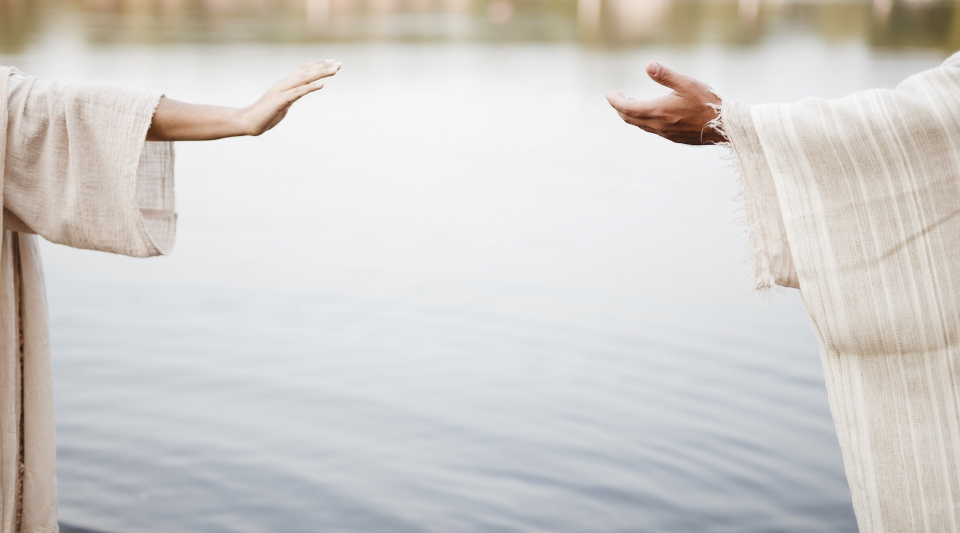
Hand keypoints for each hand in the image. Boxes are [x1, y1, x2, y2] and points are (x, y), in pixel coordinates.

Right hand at [147, 59, 341, 141]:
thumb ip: (293, 96)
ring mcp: (281, 91)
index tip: (333, 63)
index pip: (303, 70)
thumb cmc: (265, 115)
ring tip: (335, 71)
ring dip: (320, 74)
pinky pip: (297, 92)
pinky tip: (321, 86)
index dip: (318, 65)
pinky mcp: (280, 101)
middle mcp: (283, 83)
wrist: (247, 122)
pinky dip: (309, 88)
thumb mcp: (283, 103)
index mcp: (284, 83)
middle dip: (324, 67)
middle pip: (306, 71)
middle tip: (339, 64)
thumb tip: (301, 93)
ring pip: (303, 79)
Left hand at [606, 62, 722, 144]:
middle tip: (618, 97)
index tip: (609, 94)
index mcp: (658, 111)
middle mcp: (658, 125)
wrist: (724, 127)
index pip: (626, 108)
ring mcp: (665, 133)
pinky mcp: (673, 137)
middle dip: (620, 108)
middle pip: (630, 118)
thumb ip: (665, 75)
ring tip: (632, 102)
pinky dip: (643, 120)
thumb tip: (648, 65)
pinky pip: (651, 129)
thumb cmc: (707, 102)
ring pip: (640, 125)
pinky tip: (651, 113)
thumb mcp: (687, 84)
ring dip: (632, 114)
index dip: (615, 102)